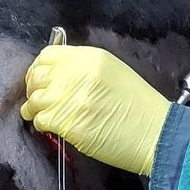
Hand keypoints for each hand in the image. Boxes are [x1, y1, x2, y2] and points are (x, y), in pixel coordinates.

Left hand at [20, 44, 170, 175]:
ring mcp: (70, 97)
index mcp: (90, 58)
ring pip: (35, 99)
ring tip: (38, 114)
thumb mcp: (113, 73)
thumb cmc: (140, 108)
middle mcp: (77, 73)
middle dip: (33, 88)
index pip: (48, 56)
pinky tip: (48, 126)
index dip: (39, 68)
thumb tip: (58, 76)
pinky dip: (40, 123)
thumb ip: (85, 70)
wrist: (156, 134)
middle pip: (38, 76)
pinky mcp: (67, 121)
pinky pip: (40, 119)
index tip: (40, 79)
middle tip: (37, 98)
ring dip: (34, 108)